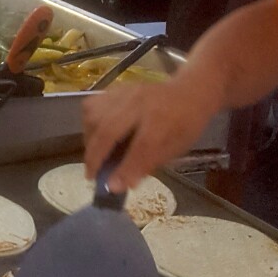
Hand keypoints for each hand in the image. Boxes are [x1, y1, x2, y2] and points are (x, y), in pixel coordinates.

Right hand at [83, 78, 217, 189]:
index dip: (125, 167)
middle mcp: (141, 103)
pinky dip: (89, 124)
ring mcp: (126, 93)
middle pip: (109, 129)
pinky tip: (95, 135)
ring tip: (94, 155)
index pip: (142, 146)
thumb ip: (149, 163)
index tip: (111, 187)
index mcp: (163, 119)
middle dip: (96, 156)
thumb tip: (122, 184)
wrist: (189, 91)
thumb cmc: (184, 124)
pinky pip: (92, 105)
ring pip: (94, 115)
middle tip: (91, 176)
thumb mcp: (176, 148)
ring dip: (89, 139)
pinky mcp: (117, 89)